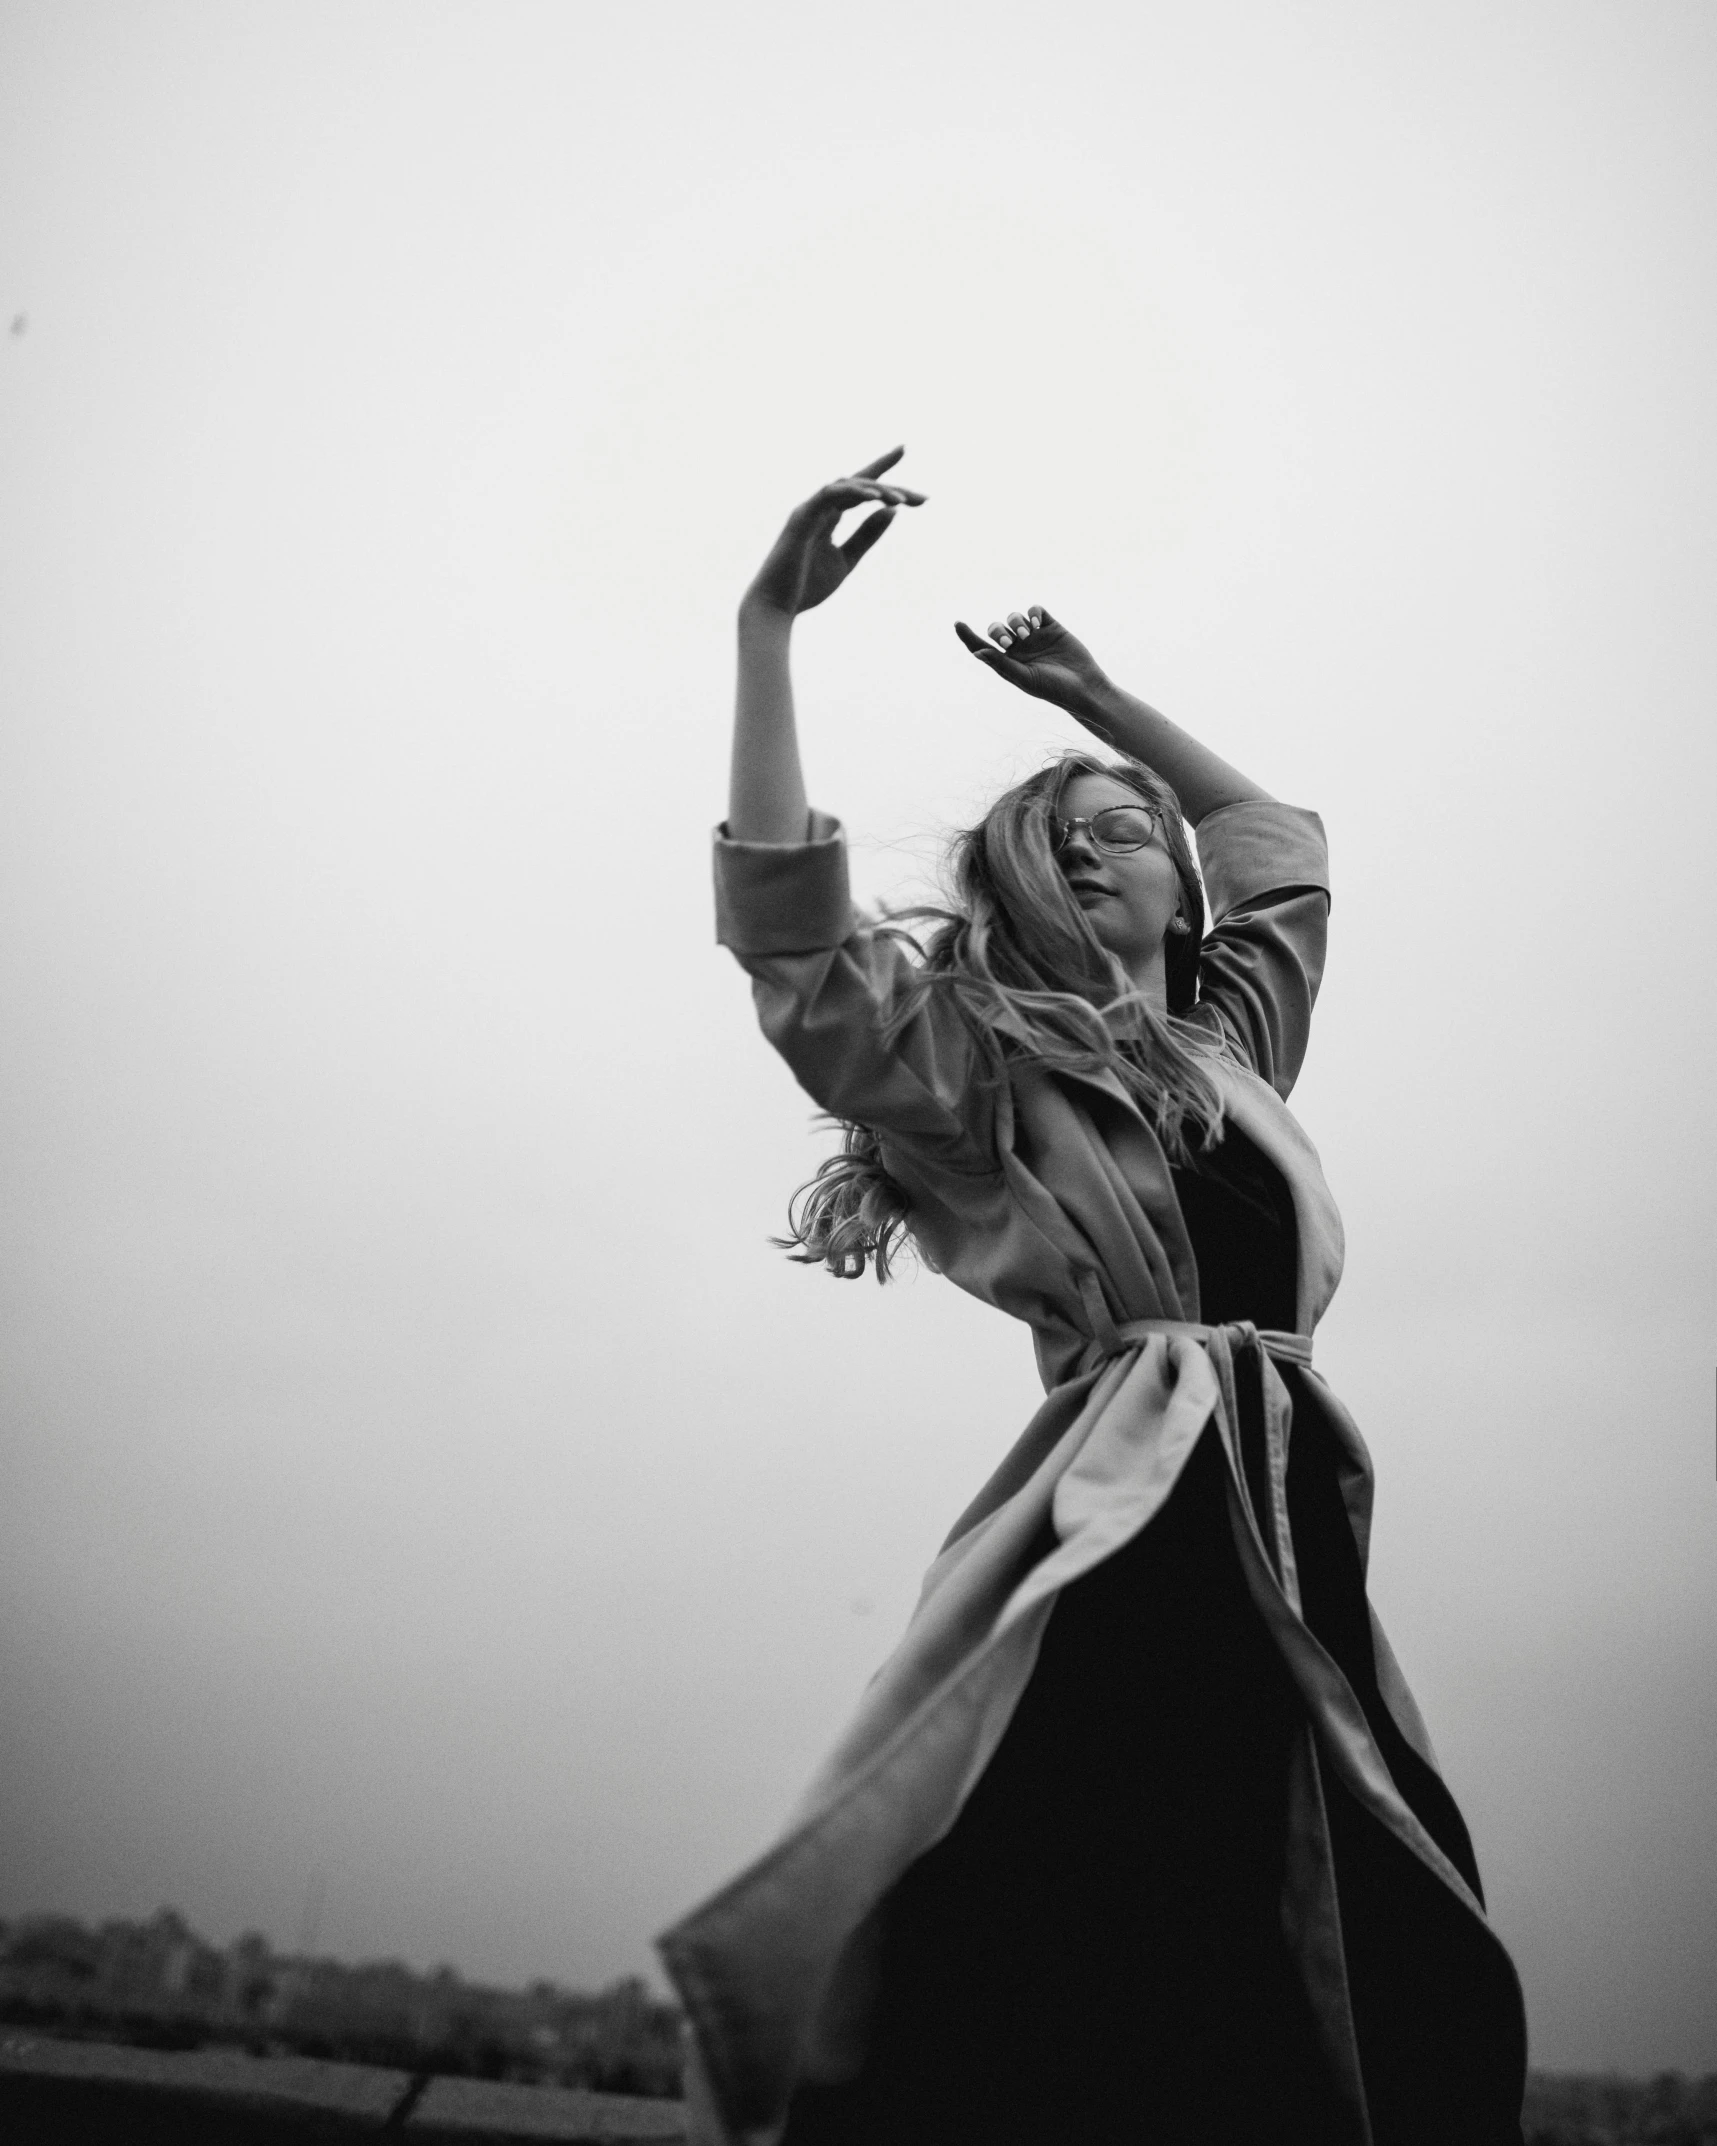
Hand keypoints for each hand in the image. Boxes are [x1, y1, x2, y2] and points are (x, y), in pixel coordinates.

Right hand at [743, 449, 925, 620]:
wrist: (777, 608)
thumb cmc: (807, 586)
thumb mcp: (847, 559)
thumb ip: (867, 535)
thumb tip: (892, 511)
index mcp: (829, 516)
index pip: (859, 487)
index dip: (881, 468)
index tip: (904, 450)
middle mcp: (819, 507)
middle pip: (860, 485)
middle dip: (892, 488)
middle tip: (922, 499)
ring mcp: (809, 510)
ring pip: (847, 486)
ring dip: (876, 490)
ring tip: (902, 501)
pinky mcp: (801, 519)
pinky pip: (828, 496)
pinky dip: (851, 492)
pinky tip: (875, 498)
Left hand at [953, 605, 1108, 711]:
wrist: (1085, 686)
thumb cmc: (1053, 689)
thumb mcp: (1025, 678)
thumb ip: (1001, 664)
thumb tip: (978, 652)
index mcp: (1008, 663)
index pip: (982, 647)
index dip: (968, 636)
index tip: (957, 624)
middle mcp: (1019, 649)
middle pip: (997, 629)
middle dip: (998, 631)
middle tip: (1008, 641)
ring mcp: (1035, 636)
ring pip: (1015, 618)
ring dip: (1016, 622)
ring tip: (1028, 635)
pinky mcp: (1051, 627)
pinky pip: (1036, 611)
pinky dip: (1033, 612)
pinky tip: (1038, 623)